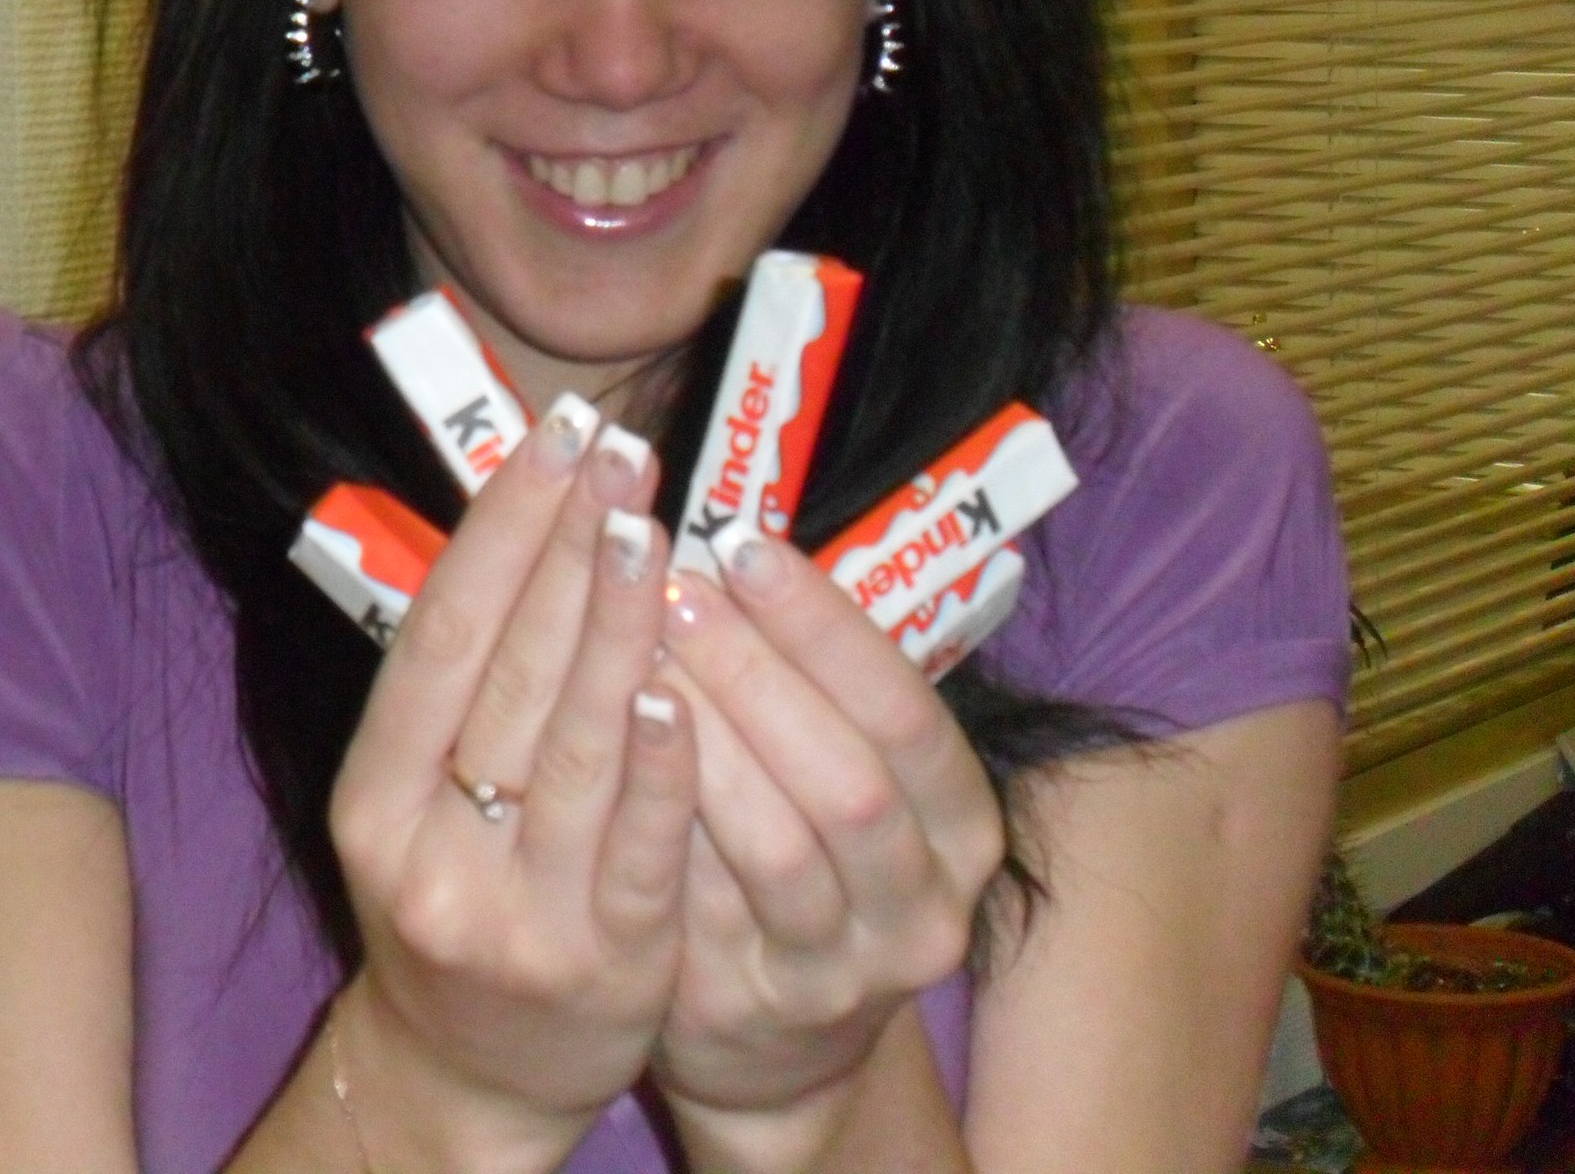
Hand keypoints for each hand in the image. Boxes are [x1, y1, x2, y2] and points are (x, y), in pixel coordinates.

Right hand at [325, 405, 700, 1173]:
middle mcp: (429, 855)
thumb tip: (527, 511)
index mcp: (371, 801)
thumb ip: (463, 683)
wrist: (474, 1075)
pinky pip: (643, 844)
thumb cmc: (459, 896)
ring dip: (619, 627)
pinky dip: (665, 760)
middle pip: (506, 676)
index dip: (498, 528)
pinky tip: (688, 682)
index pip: (438, 637)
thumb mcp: (417, 800)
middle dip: (566, 549)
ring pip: (575, 746)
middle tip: (617, 451)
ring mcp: (517, 914)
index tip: (551, 434)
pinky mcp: (608, 962)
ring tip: (653, 527)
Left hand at [650, 537, 1003, 1148]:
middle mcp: (924, 903)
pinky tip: (613, 749)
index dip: (824, 625)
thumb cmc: (796, 851)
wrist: (769, 1038)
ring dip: (705, 741)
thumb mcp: (833, 765)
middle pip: (850, 781)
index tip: (743, 543)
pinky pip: (706, 908)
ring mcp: (845, 970)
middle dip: (757, 673)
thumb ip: (807, 677)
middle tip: (672, 584)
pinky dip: (666, 824)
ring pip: (780, 848)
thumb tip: (729, 537)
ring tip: (634, 650)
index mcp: (961, 821)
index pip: (905, 710)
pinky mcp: (757, 1007)